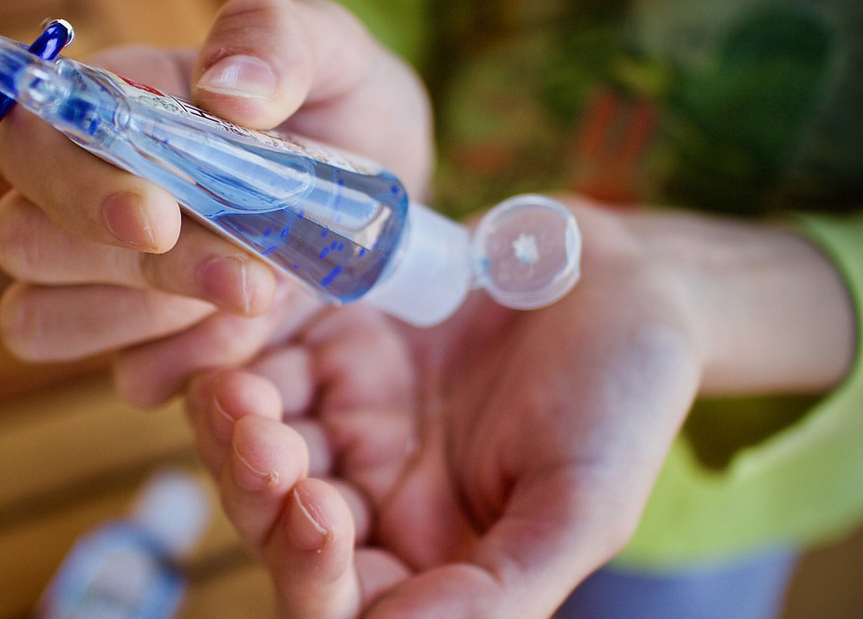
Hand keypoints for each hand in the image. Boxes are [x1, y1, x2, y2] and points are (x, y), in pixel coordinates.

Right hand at [0, 0, 431, 402]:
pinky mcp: (147, 346)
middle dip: (138, 269)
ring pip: (41, 321)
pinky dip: (190, 369)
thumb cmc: (344, 113)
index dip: (76, 186)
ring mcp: (106, 279)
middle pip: (24, 242)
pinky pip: (129, 377)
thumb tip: (226, 90)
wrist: (386, 208)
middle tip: (249, 278)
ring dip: (151, 322)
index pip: (31, 140)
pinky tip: (252, 343)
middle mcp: (86, 194)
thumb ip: (276, 42)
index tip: (160, 219)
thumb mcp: (335, 59)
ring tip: (258, 296)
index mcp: (113, 109)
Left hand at [180, 198, 855, 618]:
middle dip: (255, 486)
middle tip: (260, 434)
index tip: (314, 511)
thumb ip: (497, 589)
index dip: (308, 572)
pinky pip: (265, 355)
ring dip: (234, 424)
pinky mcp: (333, 342)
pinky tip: (242, 330)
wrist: (628, 275)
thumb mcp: (581, 505)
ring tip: (236, 386)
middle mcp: (374, 493)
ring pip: (256, 438)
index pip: (339, 597)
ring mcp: (347, 415)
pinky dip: (242, 350)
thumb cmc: (626, 396)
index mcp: (429, 552)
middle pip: (274, 519)